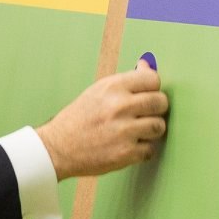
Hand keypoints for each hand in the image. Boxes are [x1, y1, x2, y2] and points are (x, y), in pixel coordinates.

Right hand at [36, 58, 167, 178]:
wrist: (58, 147)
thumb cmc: (79, 118)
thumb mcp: (98, 91)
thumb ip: (126, 81)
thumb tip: (147, 66)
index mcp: (112, 87)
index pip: (153, 79)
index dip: (153, 88)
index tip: (148, 94)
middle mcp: (120, 106)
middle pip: (160, 102)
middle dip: (157, 108)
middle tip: (147, 114)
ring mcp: (124, 131)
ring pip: (159, 126)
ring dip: (152, 130)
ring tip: (138, 131)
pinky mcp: (126, 153)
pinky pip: (150, 149)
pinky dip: (142, 150)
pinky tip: (130, 146)